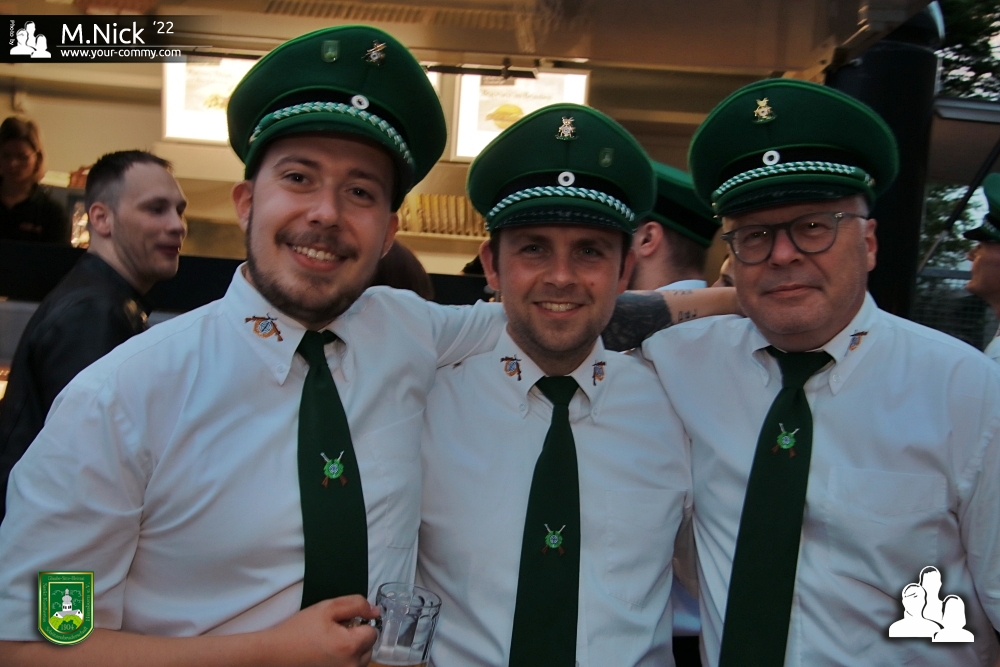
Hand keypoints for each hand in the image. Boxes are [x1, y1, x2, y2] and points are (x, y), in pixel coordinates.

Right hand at [261, 595, 378, 666]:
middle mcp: (352, 666)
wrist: (276, 652)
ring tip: (330, 642)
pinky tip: (328, 652)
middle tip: (335, 631)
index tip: (343, 622)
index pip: (373, 632)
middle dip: (358, 636)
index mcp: (351, 647)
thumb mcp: (328, 608)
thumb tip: (376, 611)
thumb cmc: (300, 629)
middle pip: (369, 647)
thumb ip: (356, 605)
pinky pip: (350, 666)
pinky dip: (345, 658)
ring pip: (361, 658)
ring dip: (353, 649)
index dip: (360, 623)